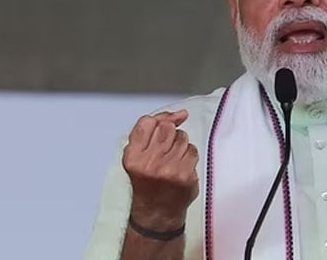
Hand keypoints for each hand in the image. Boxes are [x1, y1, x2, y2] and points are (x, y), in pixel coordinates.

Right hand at [122, 110, 198, 229]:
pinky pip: (193, 151)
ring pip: (182, 138)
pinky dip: (190, 156)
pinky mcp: (184, 176)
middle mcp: (149, 162)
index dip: (159, 121)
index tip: (163, 128)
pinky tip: (182, 167)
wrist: (155, 212)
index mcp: (133, 156)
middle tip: (167, 149)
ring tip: (173, 160)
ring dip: (181, 146)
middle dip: (170, 134)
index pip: (147, 122)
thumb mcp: (138, 155)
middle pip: (167, 127)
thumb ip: (151, 130)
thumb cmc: (147, 181)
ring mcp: (168, 169)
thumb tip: (180, 113)